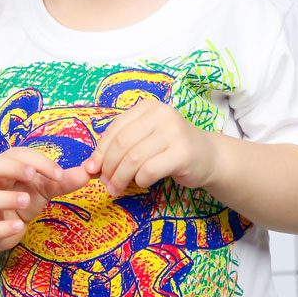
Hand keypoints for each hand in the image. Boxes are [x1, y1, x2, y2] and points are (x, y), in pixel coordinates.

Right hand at [0, 146, 93, 252]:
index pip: (15, 154)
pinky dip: (2, 228)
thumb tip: (89, 171)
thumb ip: (63, 180)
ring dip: (3, 198)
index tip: (59, 174)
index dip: (38, 161)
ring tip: (26, 201)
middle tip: (33, 176)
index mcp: (3, 166)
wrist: (1, 228)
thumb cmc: (21, 199)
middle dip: (9, 168)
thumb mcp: (43, 188)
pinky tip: (20, 227)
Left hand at [84, 98, 216, 196]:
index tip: (93, 169)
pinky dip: (140, 180)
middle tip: (105, 184)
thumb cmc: (170, 149)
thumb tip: (88, 167)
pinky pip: (149, 170)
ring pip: (133, 158)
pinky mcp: (183, 153)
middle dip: (108, 167)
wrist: (208, 156)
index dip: (100, 151)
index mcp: (148, 107)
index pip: (115, 129)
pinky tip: (143, 182)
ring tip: (116, 189)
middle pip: (122, 144)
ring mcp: (174, 132)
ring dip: (120, 178)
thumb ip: (118, 149)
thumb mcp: (144, 141)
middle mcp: (161, 114)